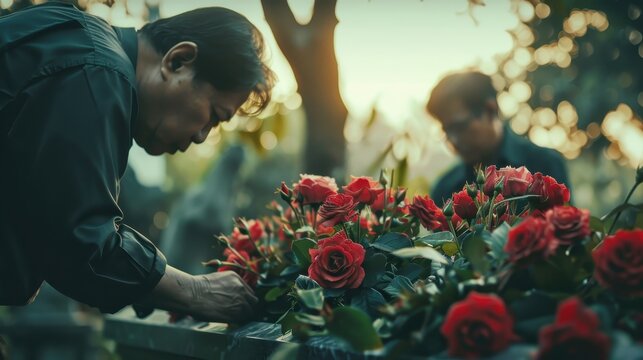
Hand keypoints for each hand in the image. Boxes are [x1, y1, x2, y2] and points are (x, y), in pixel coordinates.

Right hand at [140, 265, 257, 323]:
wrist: (193, 294)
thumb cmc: (198, 288)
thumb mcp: (217, 280)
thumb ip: (228, 286)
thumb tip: (229, 296)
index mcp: (236, 278)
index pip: (248, 291)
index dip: (245, 299)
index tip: (240, 303)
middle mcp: (241, 287)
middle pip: (253, 300)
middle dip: (248, 306)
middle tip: (241, 312)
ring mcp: (241, 299)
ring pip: (250, 311)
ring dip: (243, 315)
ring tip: (234, 318)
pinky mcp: (237, 311)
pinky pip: (243, 318)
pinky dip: (239, 321)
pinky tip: (231, 320)